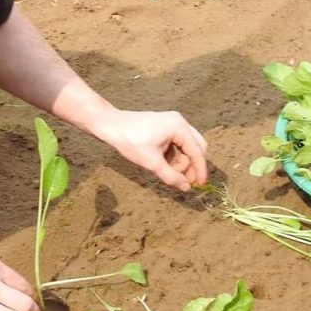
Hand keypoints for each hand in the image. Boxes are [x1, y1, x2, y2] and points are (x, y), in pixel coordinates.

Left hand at [93, 108, 208, 191]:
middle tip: (184, 181)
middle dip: (191, 165)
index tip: (199, 186)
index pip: (197, 152)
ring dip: (181, 162)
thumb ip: (171, 176)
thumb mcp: (151, 162)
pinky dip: (174, 156)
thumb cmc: (130, 141)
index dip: (200, 170)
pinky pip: (177, 144)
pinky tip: (163, 165)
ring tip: (167, 173)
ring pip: (187, 147)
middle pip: (196, 147)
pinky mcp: (165, 127)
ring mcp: (172, 123)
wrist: (111, 125)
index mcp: (179, 127)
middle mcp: (180, 122)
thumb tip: (186, 187)